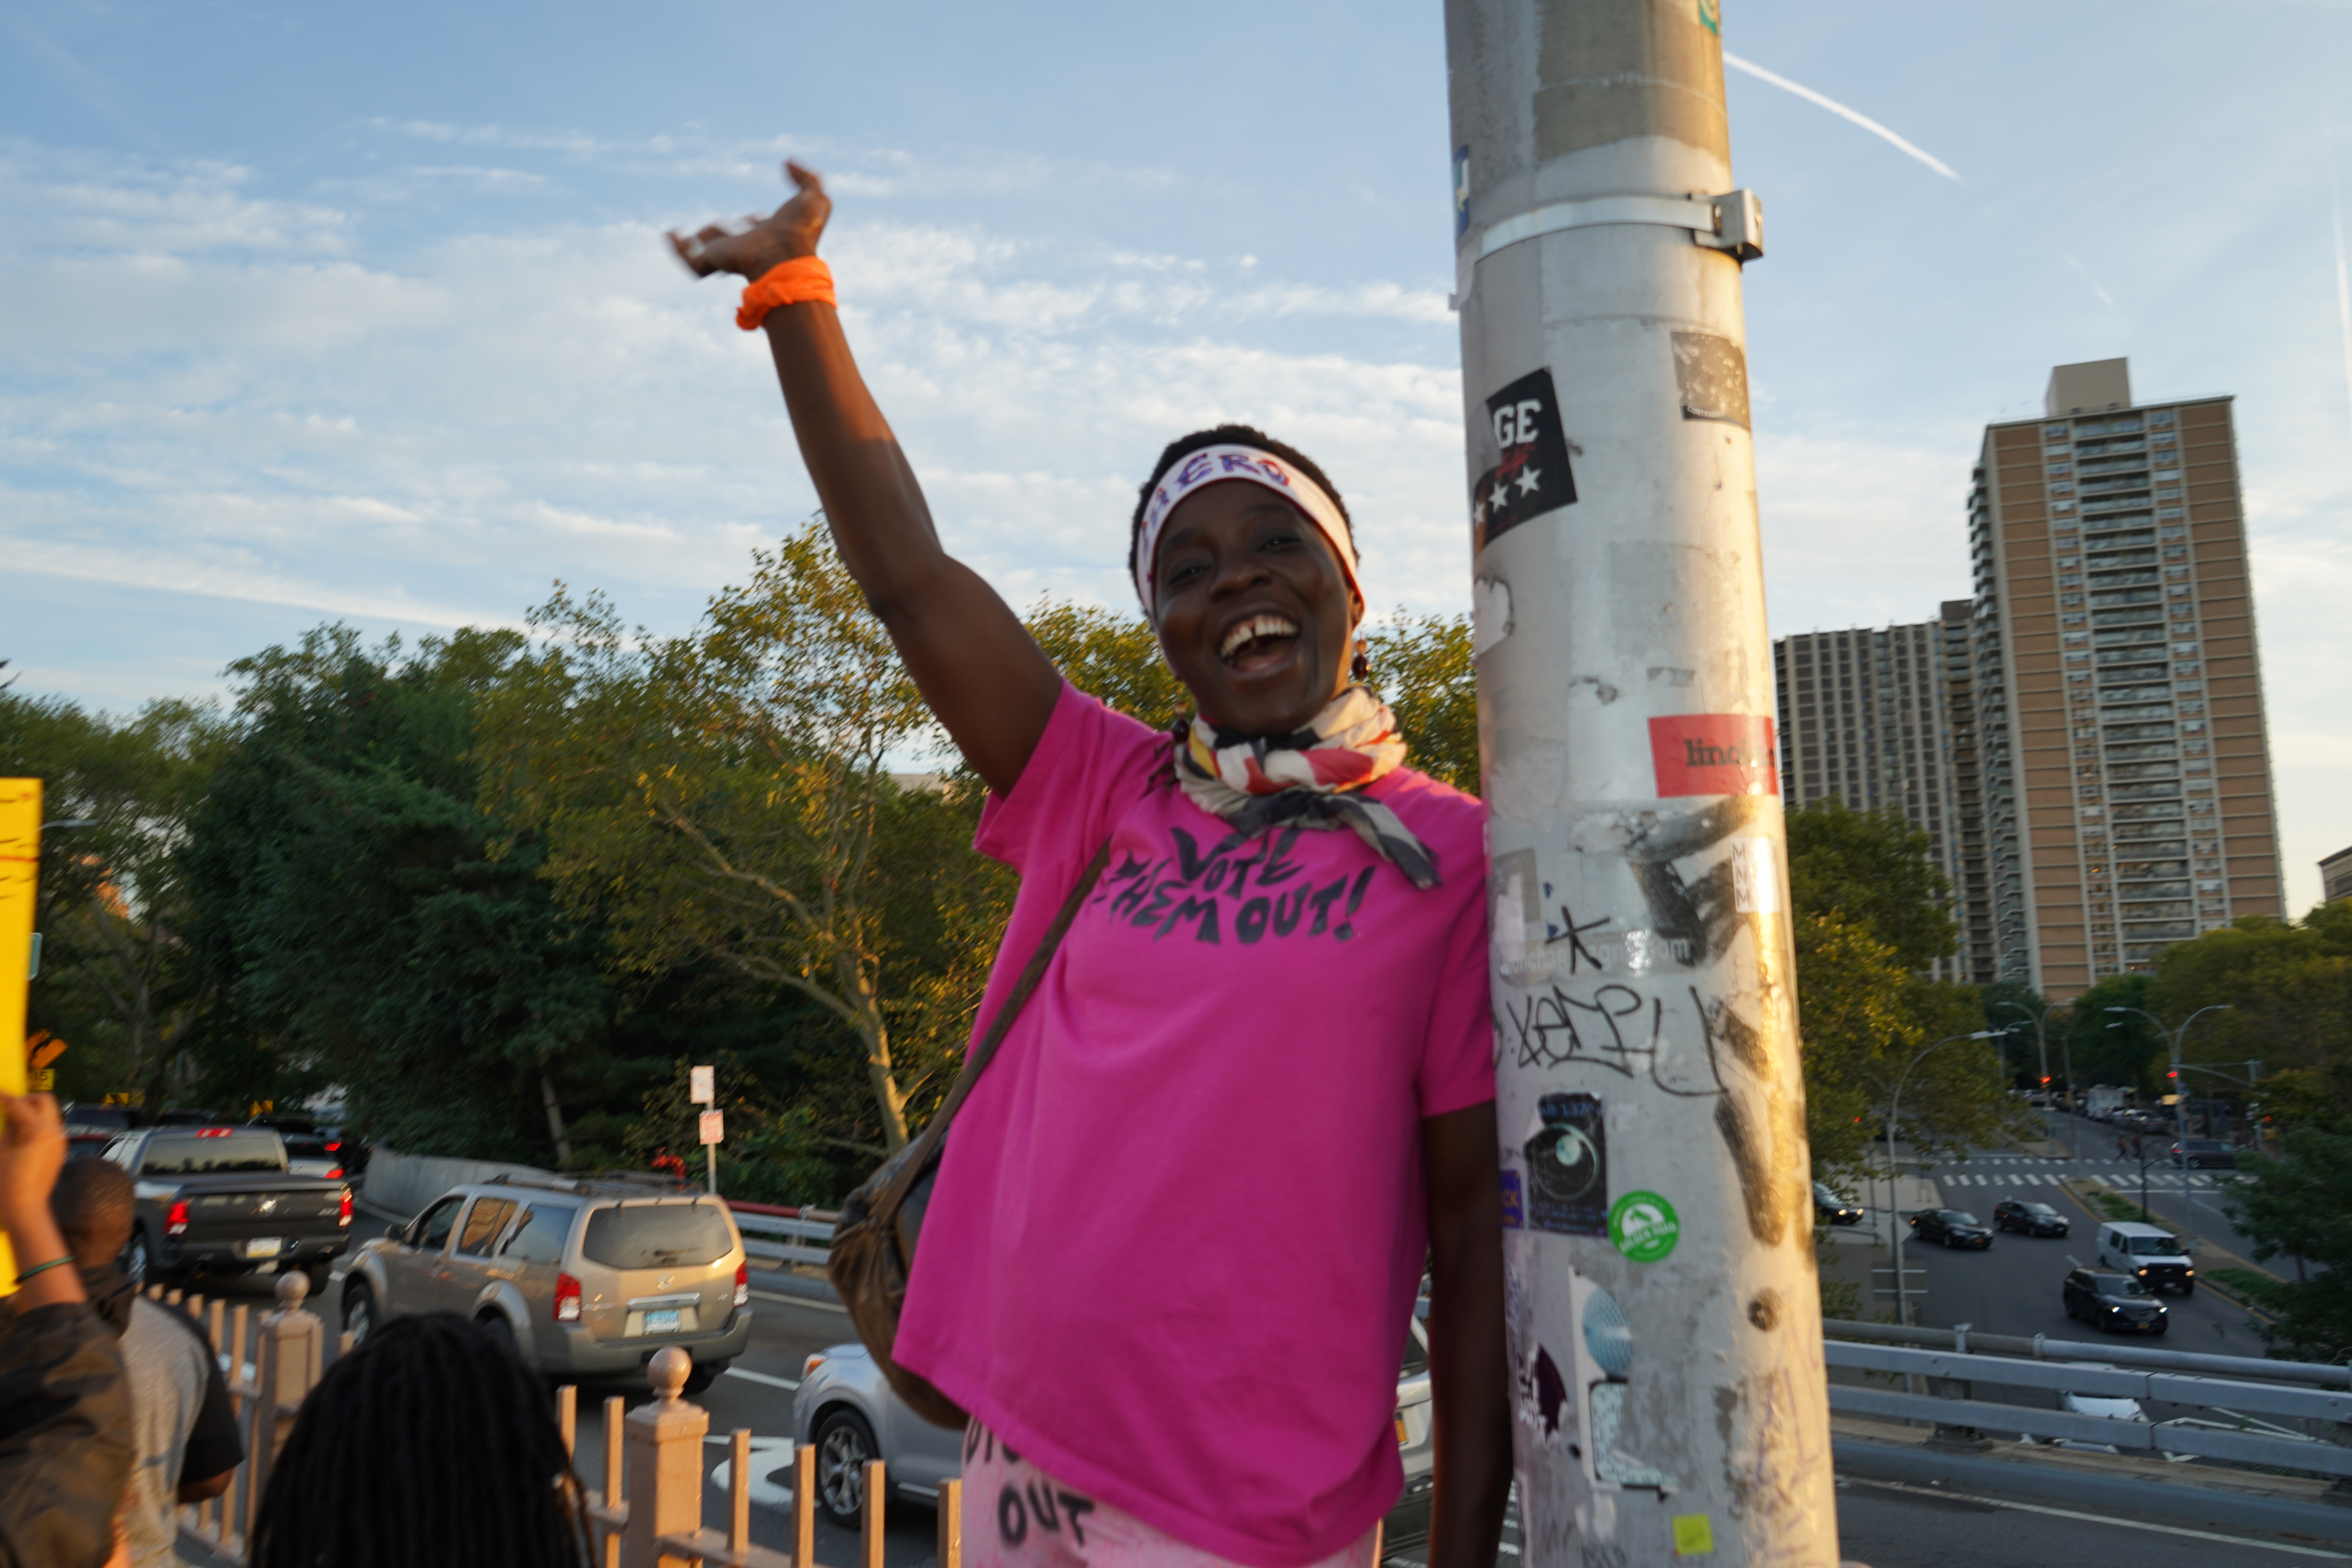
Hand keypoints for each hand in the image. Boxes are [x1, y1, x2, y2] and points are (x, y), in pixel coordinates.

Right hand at [0, 1092, 68, 1223]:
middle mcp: (55, 1132)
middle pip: (44, 1100)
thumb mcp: (1, 1150)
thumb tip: (9, 1113)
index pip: (20, 1104)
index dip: (6, 1097)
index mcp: (39, 1130)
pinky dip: (37, 1124)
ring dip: (32, 1111)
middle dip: (26, 1099)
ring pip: (49, 1113)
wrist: (25, 1207)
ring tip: (11, 1121)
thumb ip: (8, 1128)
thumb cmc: (8, 1183)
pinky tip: (20, 1134)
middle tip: (7, 1105)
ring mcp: (60, 1140)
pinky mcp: (60, 1149)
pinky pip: (50, 1128)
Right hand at [669, 160, 831, 280]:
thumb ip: (807, 178)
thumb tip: (788, 162)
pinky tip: (670, 235)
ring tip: (679, 234)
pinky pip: (690, 260)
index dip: (756, 222)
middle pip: (729, 240)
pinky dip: (677, 249)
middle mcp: (747, 246)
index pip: (756, 230)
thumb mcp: (814, 200)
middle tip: (720, 227)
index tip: (761, 217)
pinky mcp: (714, 260)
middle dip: (722, 234)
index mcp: (769, 235)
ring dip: (697, 242)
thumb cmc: (800, 233)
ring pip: (708, 250)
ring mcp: (729, 255)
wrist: (784, 254)